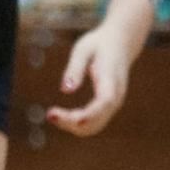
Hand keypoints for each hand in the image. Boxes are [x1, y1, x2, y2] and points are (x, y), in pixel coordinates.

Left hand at [45, 22, 132, 136]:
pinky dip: (78, 123)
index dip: (91, 114)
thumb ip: (75, 69)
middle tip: (50, 115)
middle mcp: (116, 96)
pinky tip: (62, 116)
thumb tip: (65, 90)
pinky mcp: (108, 106)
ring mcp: (114, 103)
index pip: (104, 102)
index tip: (74, 119)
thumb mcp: (83, 49)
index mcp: (111, 79)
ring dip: (74, 126)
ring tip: (52, 116)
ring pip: (96, 125)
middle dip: (74, 123)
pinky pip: (95, 122)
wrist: (120, 43)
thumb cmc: (98, 44)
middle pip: (97, 120)